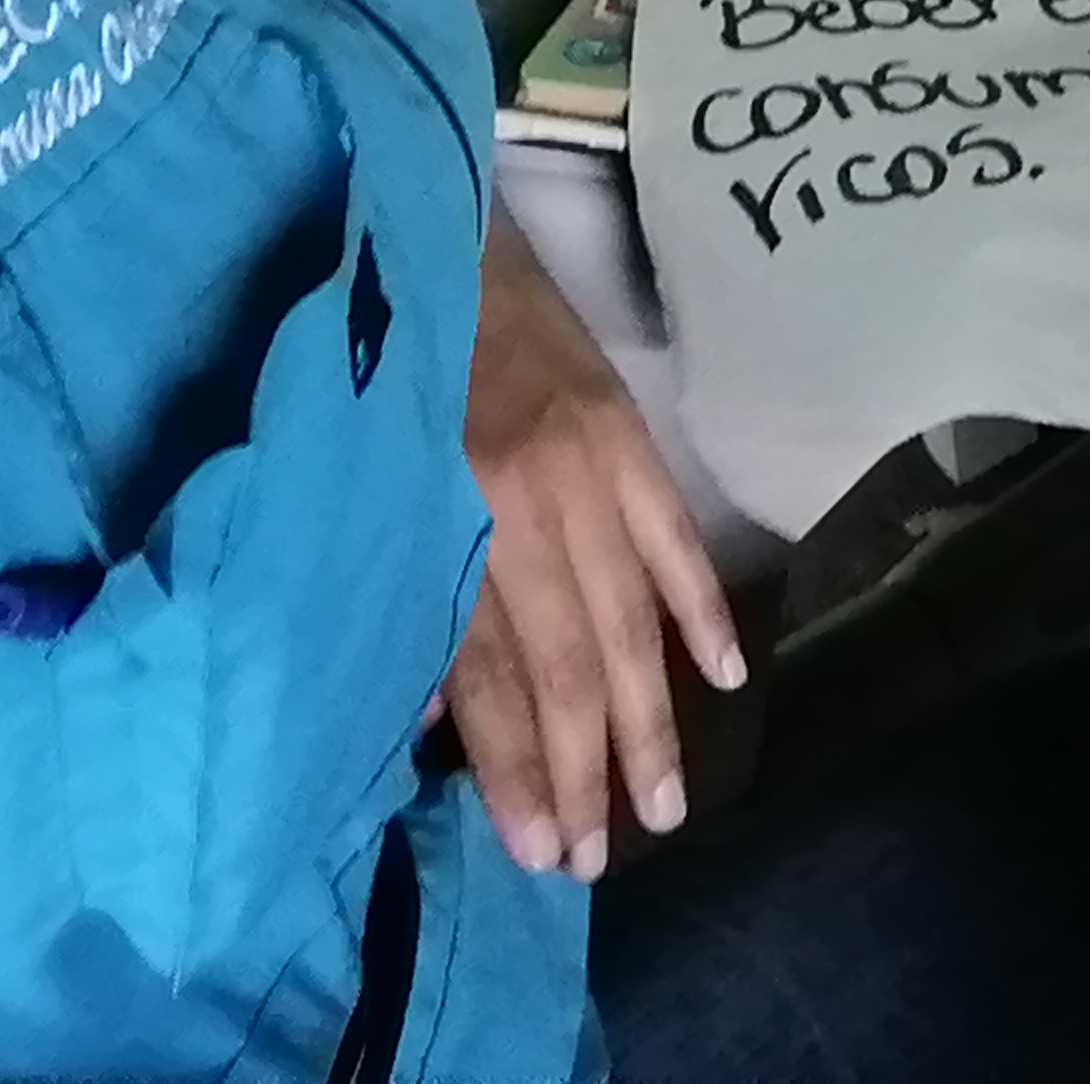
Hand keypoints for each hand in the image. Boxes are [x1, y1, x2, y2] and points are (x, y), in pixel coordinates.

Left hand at [439, 214, 743, 880]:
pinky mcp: (626, 428)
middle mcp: (520, 499)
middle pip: (570, 662)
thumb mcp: (364, 486)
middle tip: (597, 856)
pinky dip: (701, 606)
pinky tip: (726, 676)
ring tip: (662, 805)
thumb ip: (398, 594)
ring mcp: (585, 463)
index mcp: (443, 516)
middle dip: (585, 768)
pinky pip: (672, 535)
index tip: (534, 847)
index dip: (515, 766)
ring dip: (649, 719)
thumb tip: (431, 719)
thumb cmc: (381, 369)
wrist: (431, 232)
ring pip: (629, 618)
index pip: (488, 671)